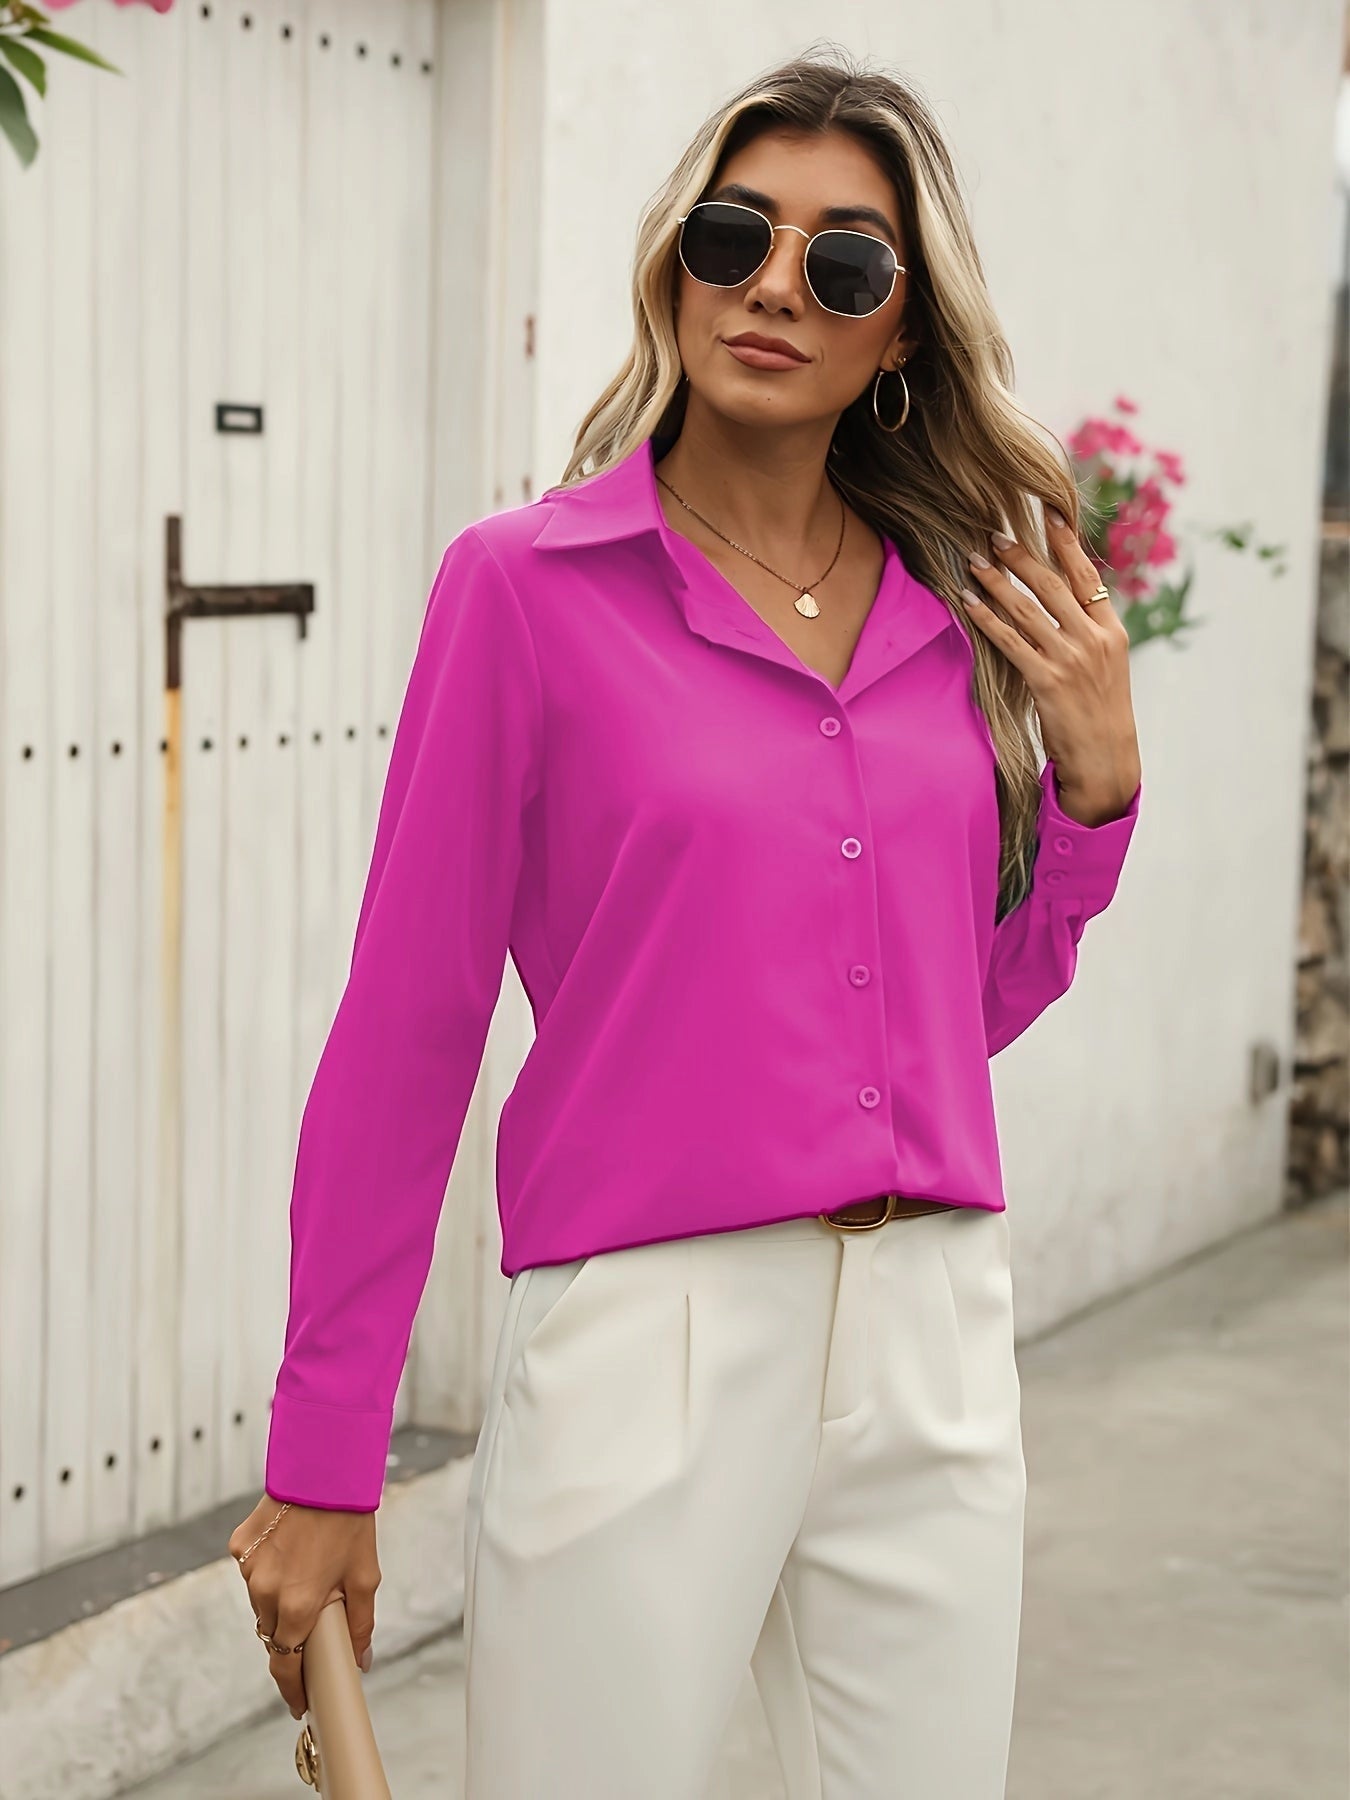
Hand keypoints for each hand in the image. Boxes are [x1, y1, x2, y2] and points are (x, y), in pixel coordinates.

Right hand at [227, 1493, 379, 1720]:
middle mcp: (265, 1592)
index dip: (291, 1689)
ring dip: (278, 1602)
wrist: (323, 1468)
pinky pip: (252, 1573)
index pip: (285, 1664)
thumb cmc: (348, 1520)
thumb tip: (361, 1660)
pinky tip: (289, 1550)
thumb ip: (359, 1623)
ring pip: (260, 1604)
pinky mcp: (239, 1546)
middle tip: (311, 1628)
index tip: (299, 1703)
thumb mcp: (364, 1575)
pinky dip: (268, 1572)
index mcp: (297, 1605)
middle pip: (272, 1634)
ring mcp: (248, 1569)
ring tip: (306, 1574)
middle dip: (290, 1639)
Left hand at [962, 511, 1141, 824]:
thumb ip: (1089, 631)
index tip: (1049, 513)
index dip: (1067, 543)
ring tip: (975, 561)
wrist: (1106, 759)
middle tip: (996, 534)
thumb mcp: (1107, 666)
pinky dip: (987, 619)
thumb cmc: (1100, 713)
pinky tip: (969, 603)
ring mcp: (1071, 659)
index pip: (1087, 576)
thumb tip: (1065, 600)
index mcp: (1111, 631)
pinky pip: (1010, 641)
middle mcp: (1093, 639)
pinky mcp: (1047, 681)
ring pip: (1028, 608)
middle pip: (1053, 584)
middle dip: (1022, 556)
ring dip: (997, 582)